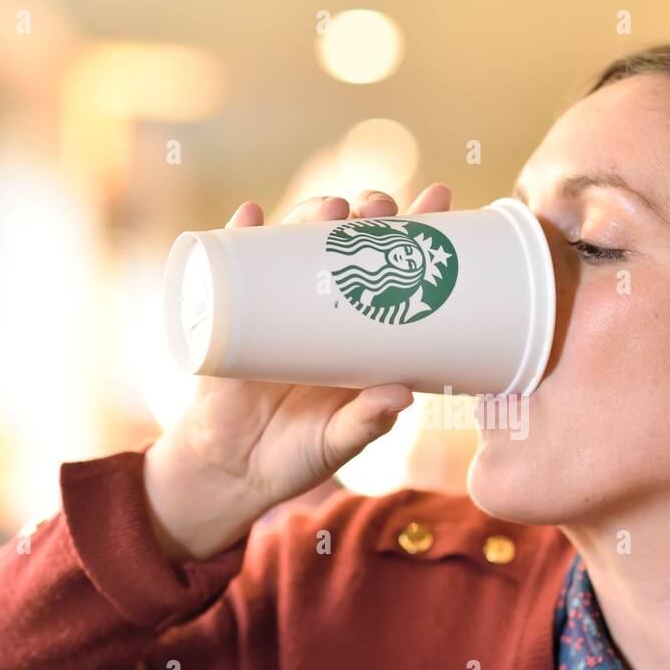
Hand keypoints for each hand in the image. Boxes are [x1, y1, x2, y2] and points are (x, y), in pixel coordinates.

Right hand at [145, 183, 453, 560]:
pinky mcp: (230, 316)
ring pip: (294, 244)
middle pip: (349, 242)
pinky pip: (230, 267)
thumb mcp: (338, 442)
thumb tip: (399, 396)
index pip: (394, 268)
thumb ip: (366, 422)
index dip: (417, 231)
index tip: (440, 197)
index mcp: (360, 331)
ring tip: (331, 210)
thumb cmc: (297, 454)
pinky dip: (237, 237)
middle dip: (369, 213)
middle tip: (381, 207)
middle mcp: (322, 308)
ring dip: (312, 216)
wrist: (232, 472)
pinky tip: (250, 216)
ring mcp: (275, 306)